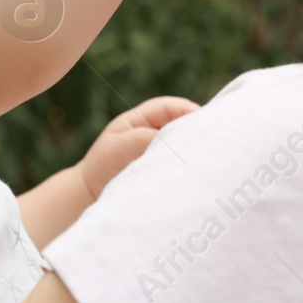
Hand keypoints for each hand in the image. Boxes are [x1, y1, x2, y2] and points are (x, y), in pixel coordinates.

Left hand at [77, 95, 199, 200]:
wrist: (90, 195)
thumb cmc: (101, 167)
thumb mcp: (118, 148)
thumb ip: (142, 139)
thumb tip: (172, 140)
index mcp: (140, 119)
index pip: (169, 107)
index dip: (187, 110)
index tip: (203, 119)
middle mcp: (152, 131)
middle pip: (180, 123)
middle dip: (195, 128)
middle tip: (212, 138)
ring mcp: (159, 149)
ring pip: (182, 143)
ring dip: (193, 147)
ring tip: (208, 155)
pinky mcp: (162, 168)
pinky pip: (179, 162)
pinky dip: (188, 164)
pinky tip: (197, 171)